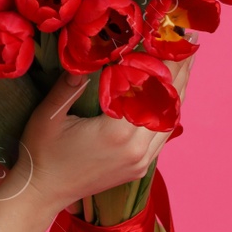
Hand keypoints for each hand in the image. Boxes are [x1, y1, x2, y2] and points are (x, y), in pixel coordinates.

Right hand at [17, 54, 195, 215]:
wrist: (44, 192)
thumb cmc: (42, 152)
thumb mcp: (48, 115)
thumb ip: (68, 86)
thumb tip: (85, 58)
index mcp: (116, 132)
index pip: (149, 90)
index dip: (163, 63)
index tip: (171, 39)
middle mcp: (136, 148)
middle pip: (168, 103)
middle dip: (179, 70)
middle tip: (189, 43)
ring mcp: (141, 161)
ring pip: (171, 120)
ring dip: (179, 90)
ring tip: (186, 63)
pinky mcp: (140, 168)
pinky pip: (163, 135)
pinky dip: (170, 111)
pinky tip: (172, 95)